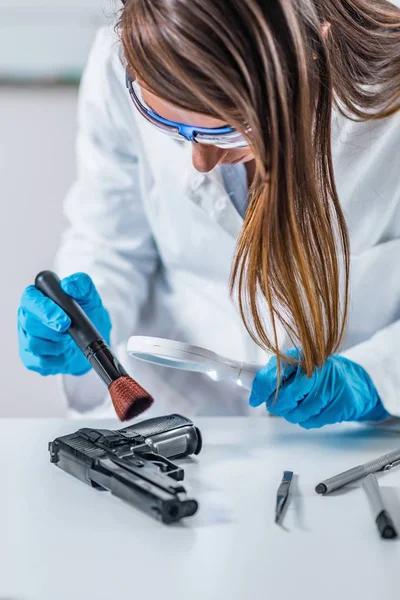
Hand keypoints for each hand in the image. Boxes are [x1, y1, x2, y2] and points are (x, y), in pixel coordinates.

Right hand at [18, 272, 111, 375]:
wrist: (92, 342)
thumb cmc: (88, 316)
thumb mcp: (91, 298)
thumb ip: (83, 285)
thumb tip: (69, 285)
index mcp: (38, 298)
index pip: (30, 299)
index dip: (44, 309)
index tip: (64, 320)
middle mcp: (28, 316)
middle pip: (30, 323)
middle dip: (53, 330)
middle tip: (68, 332)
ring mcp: (27, 337)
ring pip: (33, 343)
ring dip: (55, 345)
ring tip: (67, 341)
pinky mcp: (31, 358)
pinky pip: (39, 362)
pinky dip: (56, 360)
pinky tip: (64, 354)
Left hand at [249, 348, 388, 427]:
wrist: (356, 381)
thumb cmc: (321, 374)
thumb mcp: (300, 366)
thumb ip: (278, 375)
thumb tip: (256, 392)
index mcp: (302, 356)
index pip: (274, 373)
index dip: (261, 389)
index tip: (255, 399)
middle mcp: (316, 369)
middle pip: (286, 398)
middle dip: (278, 406)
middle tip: (278, 405)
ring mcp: (330, 387)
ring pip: (298, 413)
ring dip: (294, 414)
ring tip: (301, 404)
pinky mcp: (340, 405)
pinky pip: (313, 421)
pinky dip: (309, 419)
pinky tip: (315, 409)